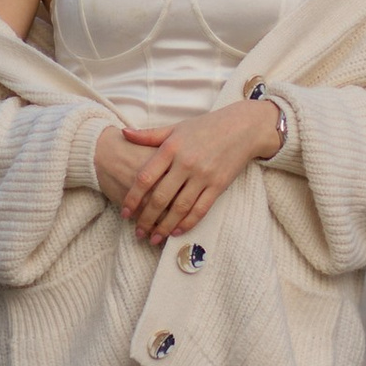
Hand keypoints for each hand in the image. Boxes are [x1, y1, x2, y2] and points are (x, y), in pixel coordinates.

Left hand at [108, 100, 280, 244]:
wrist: (242, 127)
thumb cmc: (206, 127)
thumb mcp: (176, 128)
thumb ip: (149, 135)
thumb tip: (123, 134)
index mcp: (171, 148)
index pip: (146, 178)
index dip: (133, 197)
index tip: (125, 212)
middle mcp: (186, 163)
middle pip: (160, 198)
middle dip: (146, 219)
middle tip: (138, 233)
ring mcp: (203, 175)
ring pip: (179, 208)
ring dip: (164, 227)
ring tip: (154, 239)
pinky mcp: (219, 185)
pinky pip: (200, 209)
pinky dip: (187, 223)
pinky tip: (176, 232)